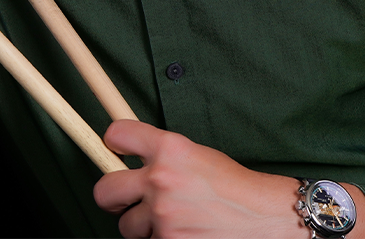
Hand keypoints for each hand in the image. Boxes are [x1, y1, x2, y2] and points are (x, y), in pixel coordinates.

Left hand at [93, 120, 308, 237]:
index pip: (116, 135)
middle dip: (112, 195)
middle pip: (103, 191)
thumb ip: (159, 153)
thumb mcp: (193, 153)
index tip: (114, 148)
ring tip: (168, 218)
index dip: (113, 141)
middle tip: (125, 196)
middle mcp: (160, 180)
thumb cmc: (230, 183)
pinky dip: (159, 238)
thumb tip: (127, 155)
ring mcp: (162, 216)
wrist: (261, 216)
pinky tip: (180, 231)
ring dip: (141, 224)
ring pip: (126, 226)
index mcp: (168, 148)